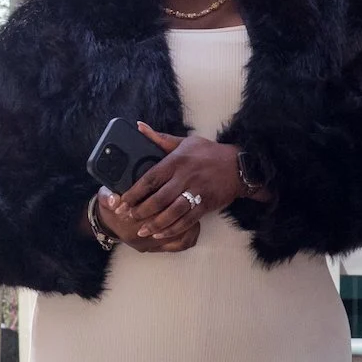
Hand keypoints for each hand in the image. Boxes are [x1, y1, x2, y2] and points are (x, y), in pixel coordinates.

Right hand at [96, 188, 199, 252]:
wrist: (110, 224)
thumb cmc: (112, 207)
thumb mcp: (105, 197)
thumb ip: (107, 197)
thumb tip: (114, 200)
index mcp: (131, 223)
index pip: (155, 213)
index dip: (169, 201)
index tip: (178, 188)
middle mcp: (142, 237)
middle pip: (171, 224)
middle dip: (182, 210)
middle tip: (191, 195)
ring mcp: (151, 245)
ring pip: (180, 236)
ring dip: (189, 222)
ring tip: (194, 208)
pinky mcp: (158, 249)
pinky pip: (181, 245)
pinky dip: (190, 235)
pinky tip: (194, 223)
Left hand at [106, 122, 242, 240]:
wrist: (239, 165)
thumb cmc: (210, 152)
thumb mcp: (186, 141)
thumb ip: (161, 138)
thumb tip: (139, 127)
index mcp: (177, 161)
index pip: (151, 178)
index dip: (134, 192)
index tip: (122, 201)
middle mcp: (186, 177)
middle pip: (159, 198)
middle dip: (141, 210)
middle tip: (128, 218)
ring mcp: (197, 191)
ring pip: (172, 212)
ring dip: (155, 224)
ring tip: (142, 231)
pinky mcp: (206, 203)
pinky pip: (187, 220)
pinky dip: (173, 228)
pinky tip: (161, 234)